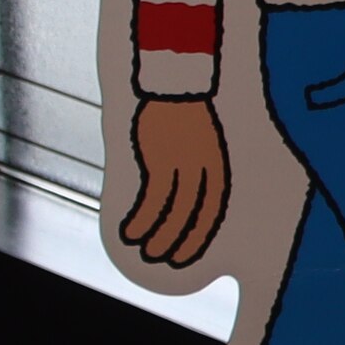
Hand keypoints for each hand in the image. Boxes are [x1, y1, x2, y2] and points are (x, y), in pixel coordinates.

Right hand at [123, 97, 228, 267]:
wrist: (177, 84)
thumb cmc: (187, 115)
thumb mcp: (200, 145)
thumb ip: (196, 170)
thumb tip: (183, 198)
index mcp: (216, 167)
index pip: (211, 211)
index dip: (199, 237)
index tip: (185, 256)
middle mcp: (202, 169)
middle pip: (193, 216)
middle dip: (179, 242)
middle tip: (165, 260)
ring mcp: (182, 164)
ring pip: (172, 211)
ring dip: (157, 235)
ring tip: (146, 252)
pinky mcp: (160, 158)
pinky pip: (152, 198)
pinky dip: (141, 219)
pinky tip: (129, 232)